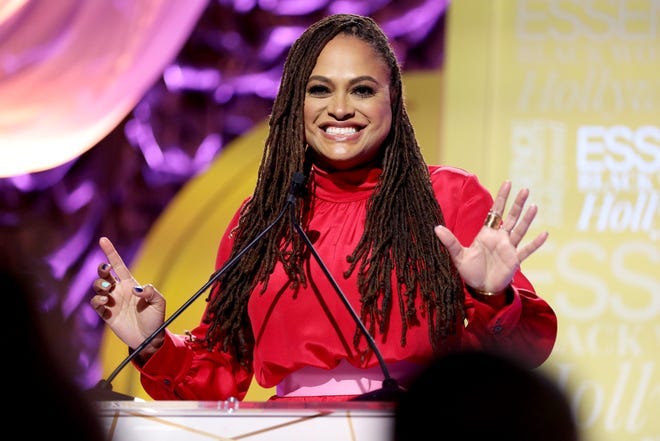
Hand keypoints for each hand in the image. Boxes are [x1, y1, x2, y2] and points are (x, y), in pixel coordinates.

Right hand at [90, 237, 165, 358]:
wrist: (149, 338)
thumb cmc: (155, 319)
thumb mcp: (159, 303)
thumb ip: (151, 292)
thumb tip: (136, 289)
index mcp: (131, 284)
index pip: (119, 265)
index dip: (111, 252)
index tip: (103, 240)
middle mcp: (119, 291)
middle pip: (104, 274)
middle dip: (101, 270)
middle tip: (107, 273)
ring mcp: (112, 302)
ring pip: (97, 287)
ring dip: (100, 285)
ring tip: (108, 292)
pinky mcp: (106, 314)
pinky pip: (95, 304)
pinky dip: (97, 300)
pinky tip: (106, 302)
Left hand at [434, 181, 548, 293]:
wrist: (480, 289)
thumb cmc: (470, 271)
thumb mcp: (458, 256)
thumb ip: (450, 242)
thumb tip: (436, 228)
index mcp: (486, 234)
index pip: (495, 212)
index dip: (502, 198)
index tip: (508, 183)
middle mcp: (500, 238)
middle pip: (511, 217)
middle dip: (517, 204)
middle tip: (525, 189)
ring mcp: (509, 248)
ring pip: (520, 230)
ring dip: (527, 219)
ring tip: (534, 205)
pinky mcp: (515, 260)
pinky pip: (526, 250)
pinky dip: (535, 243)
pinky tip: (545, 234)